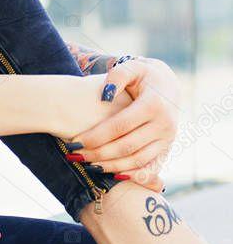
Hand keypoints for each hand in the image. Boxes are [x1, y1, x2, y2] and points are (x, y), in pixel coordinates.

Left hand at [69, 58, 180, 192]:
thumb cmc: (142, 75)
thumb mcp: (131, 67)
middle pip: (126, 147)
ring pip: (137, 161)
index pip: (119, 126)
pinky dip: (133, 176)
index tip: (75, 142)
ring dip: (111, 167)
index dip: (96, 136)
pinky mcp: (168, 148)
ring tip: (89, 166)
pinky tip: (113, 176)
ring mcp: (168, 139)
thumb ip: (116, 76)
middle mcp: (164, 124)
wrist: (168, 85)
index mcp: (153, 105)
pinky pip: (151, 168)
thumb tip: (104, 96)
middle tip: (77, 156)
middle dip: (99, 154)